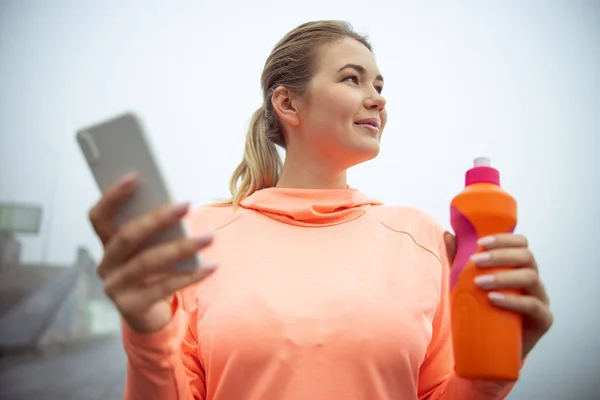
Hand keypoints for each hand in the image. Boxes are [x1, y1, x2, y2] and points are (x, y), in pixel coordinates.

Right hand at [88, 173, 216, 332]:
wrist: (148, 315)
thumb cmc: (152, 272)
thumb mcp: (150, 249)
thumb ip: (155, 232)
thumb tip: (179, 207)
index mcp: (106, 243)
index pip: (99, 216)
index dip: (112, 196)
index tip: (135, 176)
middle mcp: (106, 264)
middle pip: (127, 236)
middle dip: (158, 218)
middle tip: (187, 204)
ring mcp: (115, 287)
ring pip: (148, 262)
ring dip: (182, 247)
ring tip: (209, 237)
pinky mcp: (131, 306)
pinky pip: (164, 288)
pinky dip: (191, 275)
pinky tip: (211, 266)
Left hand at [444, 232, 552, 358]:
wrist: (490, 348)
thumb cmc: (481, 310)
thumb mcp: (467, 282)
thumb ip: (459, 260)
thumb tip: (447, 234)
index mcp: (519, 267)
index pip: (521, 244)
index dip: (504, 239)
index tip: (480, 243)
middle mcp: (533, 280)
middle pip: (527, 256)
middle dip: (500, 255)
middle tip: (477, 260)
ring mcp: (540, 299)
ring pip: (530, 277)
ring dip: (503, 277)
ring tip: (479, 283)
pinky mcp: (543, 319)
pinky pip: (533, 306)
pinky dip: (512, 301)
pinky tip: (494, 299)